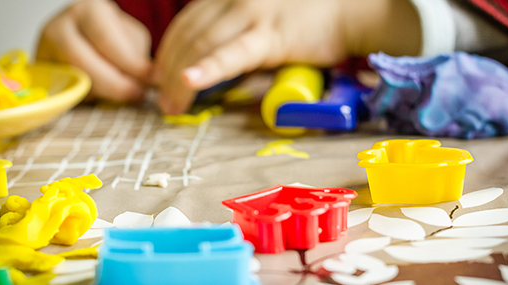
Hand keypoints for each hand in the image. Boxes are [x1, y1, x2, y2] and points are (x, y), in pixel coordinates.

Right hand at [36, 0, 151, 101]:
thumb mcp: (132, 39)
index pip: (107, 40)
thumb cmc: (113, 37)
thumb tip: (148, 83)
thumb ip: (138, 58)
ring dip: (104, 93)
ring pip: (73, 80)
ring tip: (126, 95)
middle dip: (115, 84)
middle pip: (83, 62)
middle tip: (137, 94)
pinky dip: (89, 99)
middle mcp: (60, 27)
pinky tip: (104, 97)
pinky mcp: (43, 75)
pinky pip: (66, 94)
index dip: (131, 64)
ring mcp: (45, 51)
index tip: (152, 78)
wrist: (83, 36)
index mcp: (87, 11)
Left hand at [153, 0, 352, 114]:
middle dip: (166, 69)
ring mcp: (252, 14)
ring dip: (179, 79)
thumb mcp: (262, 21)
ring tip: (171, 106)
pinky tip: (189, 82)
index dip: (166, 51)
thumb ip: (237, 36)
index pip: (186, 23)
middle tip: (160, 99)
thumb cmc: (309, 18)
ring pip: (201, 45)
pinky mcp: (270, 37)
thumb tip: (212, 65)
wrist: (349, 12)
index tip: (159, 77)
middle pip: (187, 35)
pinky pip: (231, 54)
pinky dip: (207, 69)